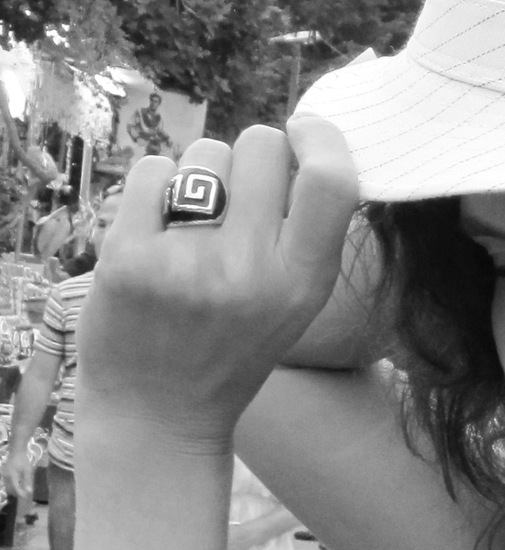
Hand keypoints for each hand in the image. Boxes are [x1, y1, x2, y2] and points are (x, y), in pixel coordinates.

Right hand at [1, 450, 33, 503]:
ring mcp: (4, 475)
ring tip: (22, 490)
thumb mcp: (27, 471)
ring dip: (14, 490)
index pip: (15, 488)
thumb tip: (29, 491)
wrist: (16, 451)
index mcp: (12, 476)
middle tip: (25, 494)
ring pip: (7, 486)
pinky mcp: (3, 474)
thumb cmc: (23, 460)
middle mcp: (6, 476)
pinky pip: (6, 483)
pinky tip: (18, 484)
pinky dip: (12, 485)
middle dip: (17, 493)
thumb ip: (27, 481)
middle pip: (10, 489)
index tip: (25, 496)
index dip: (20, 493)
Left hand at [79, 120, 358, 446]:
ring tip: (192, 233)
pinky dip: (154, 192)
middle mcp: (249, 272)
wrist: (157, 414)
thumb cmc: (231, 345)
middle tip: (234, 206)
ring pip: (204, 154)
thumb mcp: (294, 303)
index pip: (331, 179)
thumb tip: (304, 140)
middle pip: (262, 144)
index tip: (302, 134)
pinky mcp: (128, 256)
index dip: (319, 136)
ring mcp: (186, 264)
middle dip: (249, 161)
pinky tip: (155, 236)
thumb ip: (305, 232)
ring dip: (199, 179)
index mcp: (302, 283)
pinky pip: (153, 171)